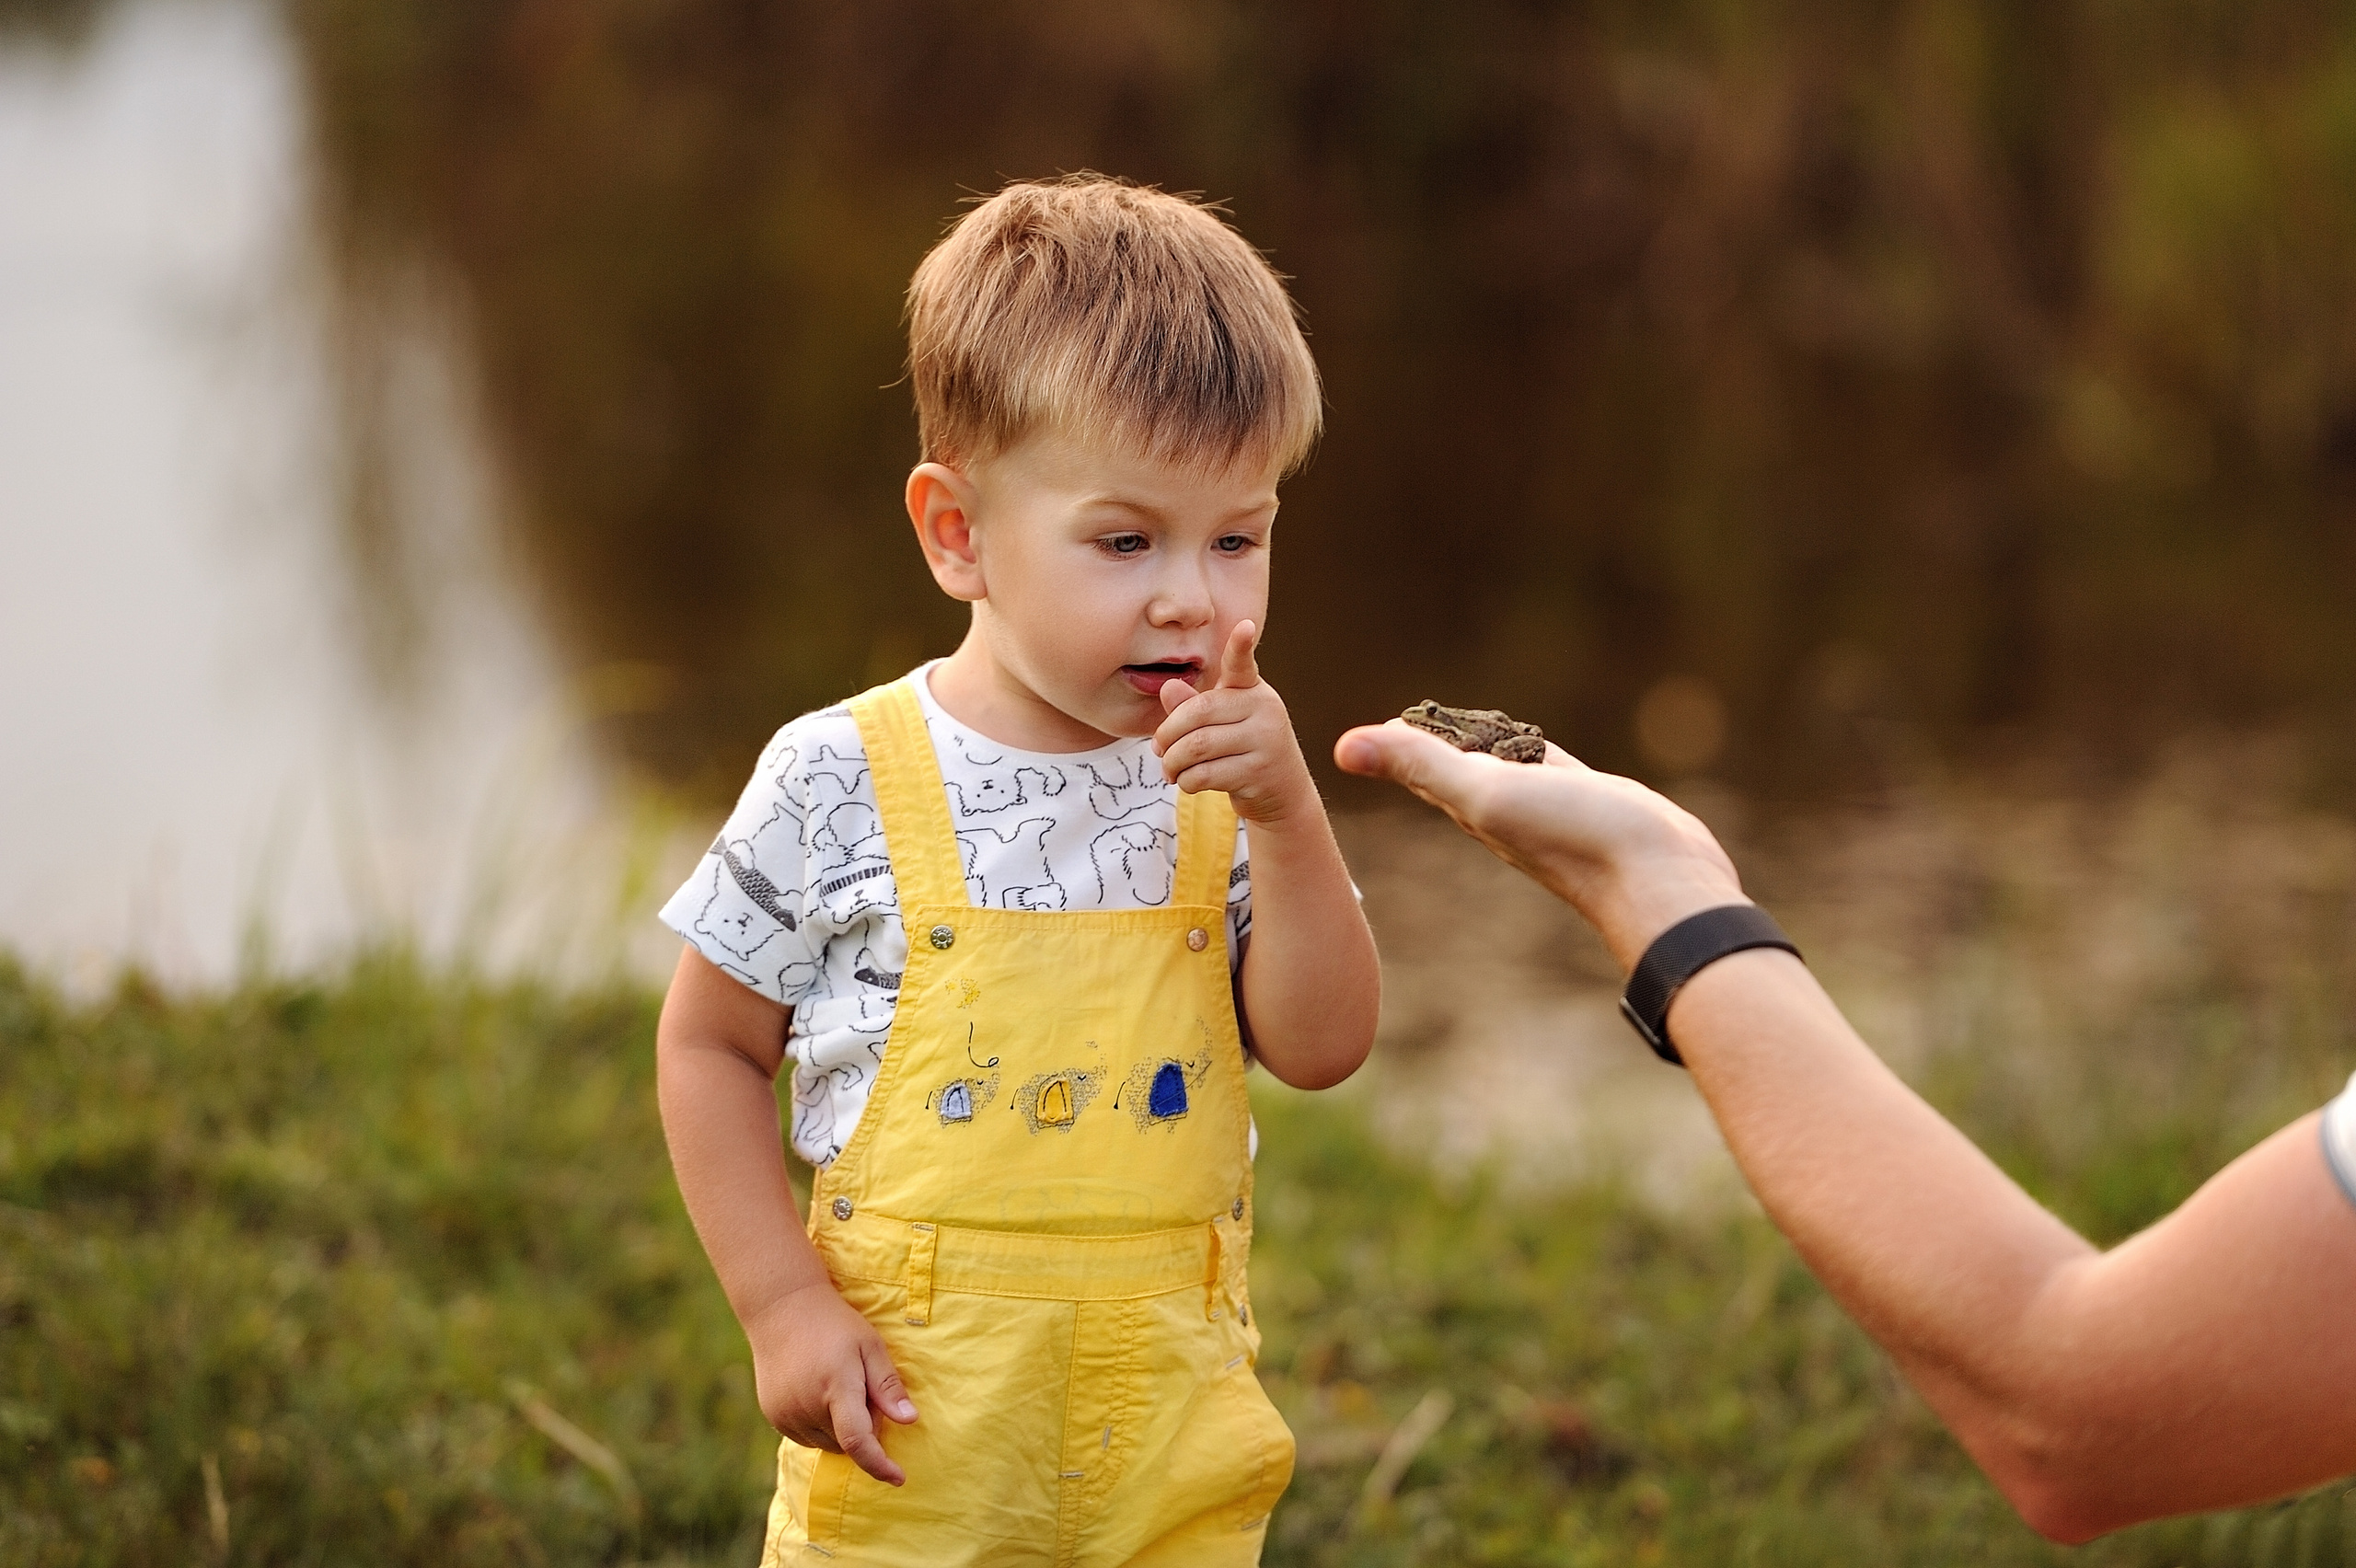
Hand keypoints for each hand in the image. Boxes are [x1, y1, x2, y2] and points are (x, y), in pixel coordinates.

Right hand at [747, 1280, 918, 1485]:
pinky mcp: (773, 1415)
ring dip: (840, 1429)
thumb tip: (910, 1420)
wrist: (781, 1309)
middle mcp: (807, 1406)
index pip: (858, 1441)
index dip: (880, 1465)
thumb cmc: (834, 1324)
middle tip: (862, 1389)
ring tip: (837, 1386)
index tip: (899, 1478)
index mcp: (836, 1386)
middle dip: (863, 1427)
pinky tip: (817, 1392)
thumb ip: (887, 1386)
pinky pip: (806, 1437)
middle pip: (846, 1442)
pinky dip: (820, 1426)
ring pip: (826, 1443)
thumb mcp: (870, 1346)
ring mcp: (785, 1413)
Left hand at [1153, 621, 1314, 823]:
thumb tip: (1167, 688)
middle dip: (1168, 734)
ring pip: (1197, 747)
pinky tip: (1187, 781)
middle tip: (1158, 749)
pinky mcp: (1259, 772)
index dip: (1241, 645)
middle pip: (1199, 712)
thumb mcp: (1220, 722)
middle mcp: (1263, 709)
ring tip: (1169, 769)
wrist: (1281, 791)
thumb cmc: (1242, 748)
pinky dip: (1186, 781)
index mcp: (1251, 689)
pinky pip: (1206, 774)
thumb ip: (1191, 706)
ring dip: (1172, 762)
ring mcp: (1265, 741)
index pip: (1242, 664)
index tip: (1244, 626)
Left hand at [1332, 719, 1743, 968]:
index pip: (1421, 769)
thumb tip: (1343, 746)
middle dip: (1434, 744)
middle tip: (1409, 722)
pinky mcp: (1591, 800)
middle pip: (1457, 768)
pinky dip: (1533, 753)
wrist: (1660, 880)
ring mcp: (1548, 807)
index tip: (1374, 729)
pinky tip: (1534, 748)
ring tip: (1464, 728)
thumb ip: (1423, 765)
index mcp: (1470, 807)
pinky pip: (1551, 769)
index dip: (1397, 745)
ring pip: (1505, 767)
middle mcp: (1503, 809)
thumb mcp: (1486, 793)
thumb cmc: (1573, 838)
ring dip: (1483, 746)